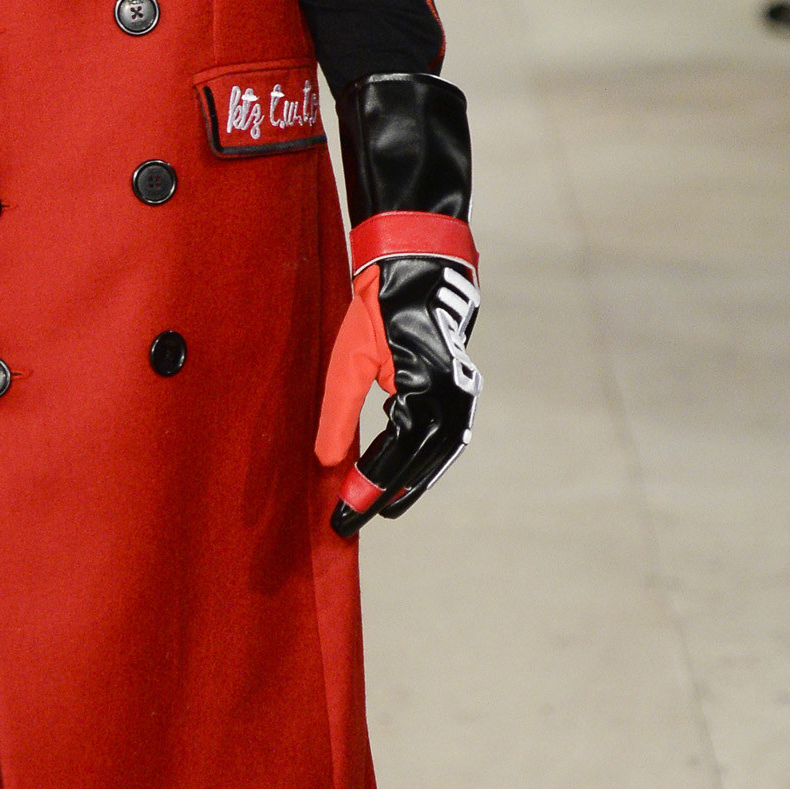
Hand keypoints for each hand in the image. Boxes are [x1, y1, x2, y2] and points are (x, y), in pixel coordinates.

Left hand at [316, 252, 480, 537]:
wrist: (415, 267)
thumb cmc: (377, 308)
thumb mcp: (349, 361)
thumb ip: (338, 414)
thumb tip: (327, 464)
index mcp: (424, 394)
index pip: (394, 458)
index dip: (365, 490)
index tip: (341, 518)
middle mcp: (452, 400)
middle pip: (420, 465)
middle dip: (385, 494)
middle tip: (352, 521)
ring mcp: (462, 396)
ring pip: (438, 455)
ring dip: (409, 481)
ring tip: (380, 505)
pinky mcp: (460, 390)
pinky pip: (445, 438)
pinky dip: (423, 458)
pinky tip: (401, 468)